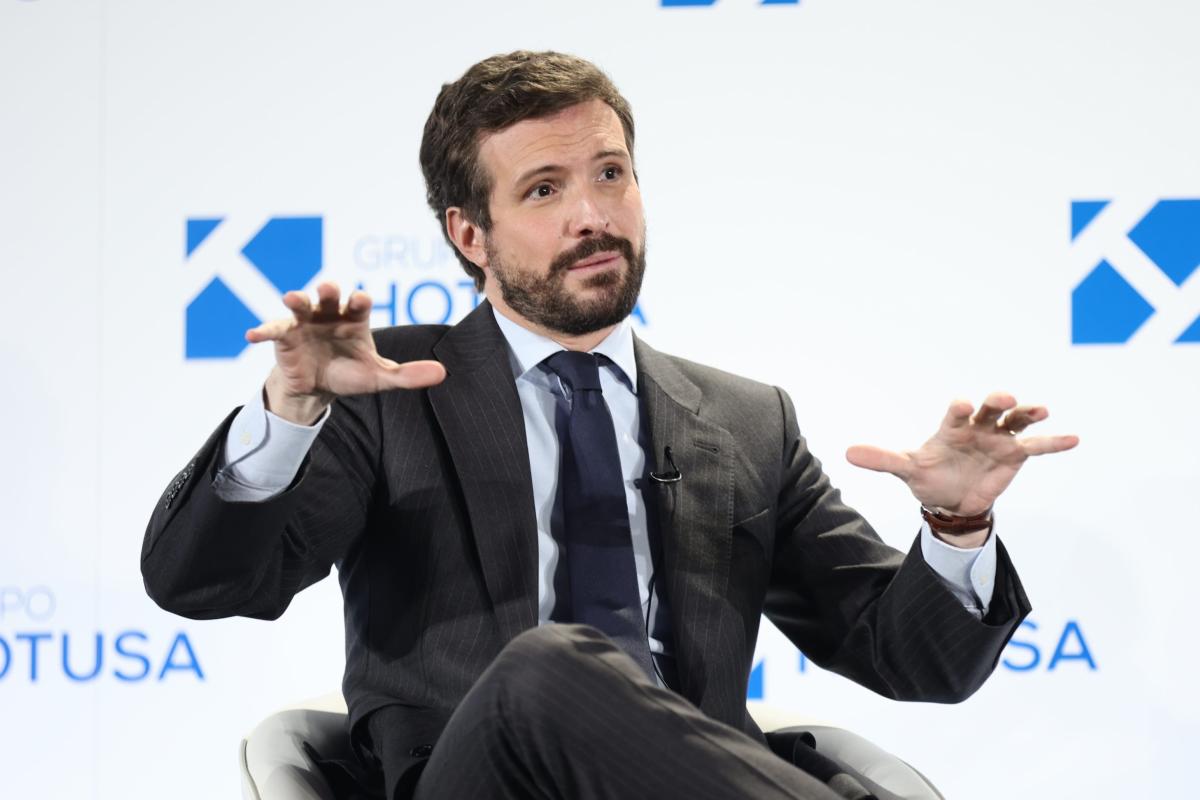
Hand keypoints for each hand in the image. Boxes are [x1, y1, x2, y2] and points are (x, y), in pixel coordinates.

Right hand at [246, 281, 445, 423]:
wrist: (318, 388)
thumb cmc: (350, 373)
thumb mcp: (379, 377)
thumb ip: (408, 375)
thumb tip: (444, 374)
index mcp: (354, 318)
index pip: (359, 303)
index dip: (358, 300)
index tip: (359, 301)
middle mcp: (329, 313)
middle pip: (329, 296)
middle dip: (327, 290)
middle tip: (327, 289)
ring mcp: (305, 321)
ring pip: (300, 304)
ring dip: (296, 299)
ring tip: (291, 298)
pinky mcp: (284, 336)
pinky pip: (273, 329)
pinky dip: (263, 330)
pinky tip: (253, 335)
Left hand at [845, 392, 1079, 517]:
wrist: (950, 499)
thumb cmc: (929, 476)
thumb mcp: (906, 468)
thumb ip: (882, 458)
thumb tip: (847, 453)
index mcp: (951, 427)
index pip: (956, 413)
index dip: (961, 408)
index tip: (964, 405)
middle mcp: (977, 427)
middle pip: (990, 409)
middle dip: (996, 402)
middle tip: (1002, 397)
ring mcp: (998, 439)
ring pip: (1015, 421)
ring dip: (1027, 413)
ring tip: (1040, 409)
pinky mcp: (1015, 455)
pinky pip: (1036, 447)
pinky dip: (1053, 442)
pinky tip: (1073, 437)